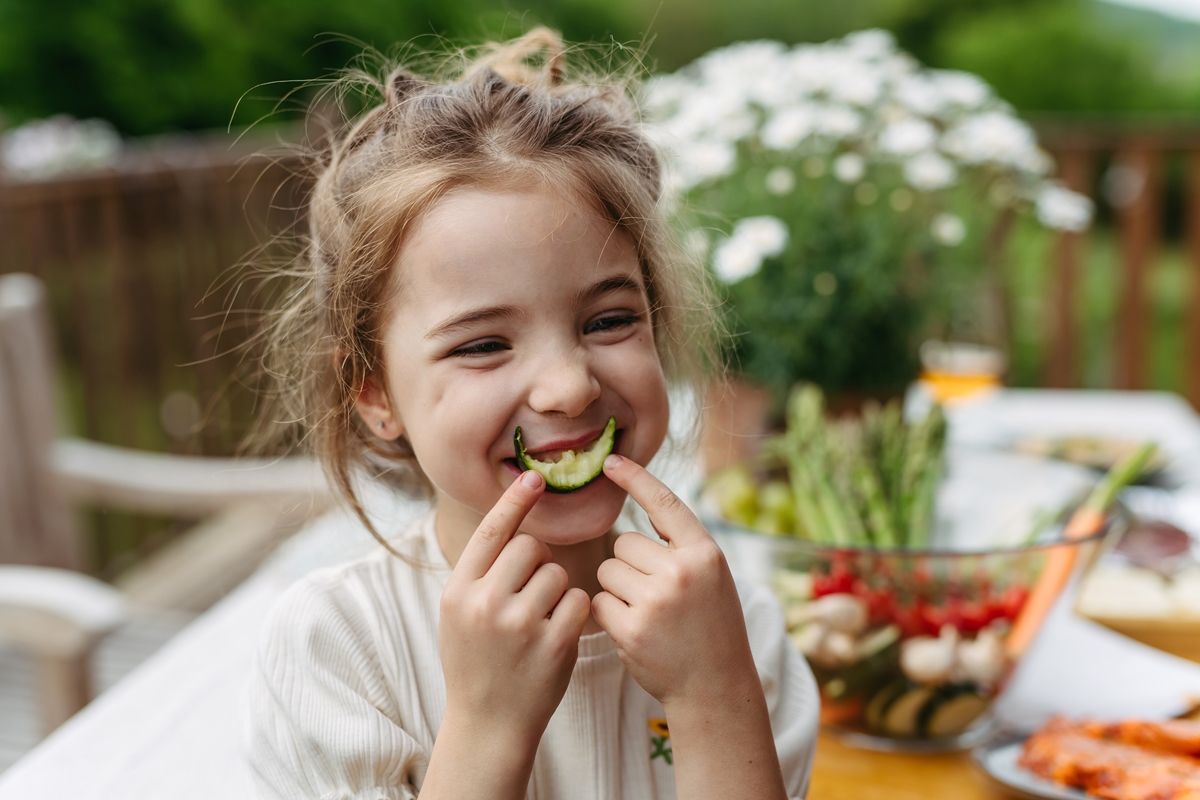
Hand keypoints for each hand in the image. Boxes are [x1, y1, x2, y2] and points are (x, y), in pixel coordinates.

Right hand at [437, 470, 591, 748]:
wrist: (488, 724)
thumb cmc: (476, 662)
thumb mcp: (458, 615)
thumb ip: (480, 574)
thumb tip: (512, 522)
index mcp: (458, 592)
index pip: (490, 533)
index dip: (514, 502)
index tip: (534, 478)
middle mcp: (485, 604)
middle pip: (531, 548)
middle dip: (538, 563)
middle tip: (529, 594)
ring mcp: (520, 625)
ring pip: (558, 573)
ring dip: (557, 591)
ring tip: (539, 622)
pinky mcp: (553, 644)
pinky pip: (578, 601)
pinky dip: (574, 612)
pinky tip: (557, 634)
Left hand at [591, 455, 760, 708]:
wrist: (715, 685)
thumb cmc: (711, 626)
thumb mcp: (712, 576)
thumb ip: (682, 545)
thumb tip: (644, 505)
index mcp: (705, 553)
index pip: (664, 502)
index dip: (636, 478)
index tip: (611, 462)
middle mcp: (682, 572)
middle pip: (623, 543)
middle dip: (629, 565)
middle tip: (656, 596)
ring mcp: (656, 601)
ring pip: (608, 571)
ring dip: (617, 589)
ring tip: (648, 614)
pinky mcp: (632, 629)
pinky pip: (598, 602)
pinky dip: (609, 614)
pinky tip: (635, 631)